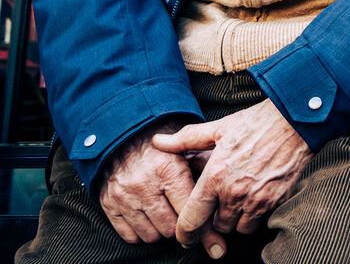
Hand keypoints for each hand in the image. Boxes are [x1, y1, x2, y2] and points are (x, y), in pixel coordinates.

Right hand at [97, 120, 195, 244]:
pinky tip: (150, 222)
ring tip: (168, 219)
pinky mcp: (109, 204)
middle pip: (170, 228)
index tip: (205, 221)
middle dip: (181, 227)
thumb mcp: (186, 151)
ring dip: (162, 232)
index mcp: (168, 170)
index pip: (189, 210)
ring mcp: (124, 197)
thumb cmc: (163, 146)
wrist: (125, 134)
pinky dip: (142, 234)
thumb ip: (203, 173)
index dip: (201, 218)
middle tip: (185, 219)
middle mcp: (144, 185)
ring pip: (151, 236)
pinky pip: (129, 235)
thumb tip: (221, 200)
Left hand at [152, 99, 311, 253]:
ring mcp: (258, 199)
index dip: (185, 234)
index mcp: (215, 177)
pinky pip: (261, 221)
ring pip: (239, 228)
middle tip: (217, 207)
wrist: (296, 120)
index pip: (191, 221)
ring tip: (237, 202)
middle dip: (215, 220)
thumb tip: (157, 142)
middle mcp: (235, 193)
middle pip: (217, 227)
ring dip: (236, 220)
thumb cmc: (257, 122)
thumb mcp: (218, 128)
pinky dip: (256, 215)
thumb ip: (185, 139)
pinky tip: (255, 198)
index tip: (185, 236)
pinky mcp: (277, 201)